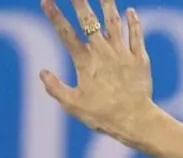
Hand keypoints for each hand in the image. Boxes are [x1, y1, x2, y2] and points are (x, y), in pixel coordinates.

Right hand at [38, 0, 156, 144]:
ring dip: (108, 5)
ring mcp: (123, 54)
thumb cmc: (103, 116)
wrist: (136, 120)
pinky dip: (134, 23)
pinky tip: (131, 11)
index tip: (45, 0)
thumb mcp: (73, 105)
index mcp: (85, 61)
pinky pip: (136, 36)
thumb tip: (42, 73)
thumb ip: (55, 88)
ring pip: (114, 23)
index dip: (54, 15)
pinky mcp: (140, 60)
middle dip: (80, 1)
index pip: (65, 33)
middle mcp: (103, 52)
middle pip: (89, 20)